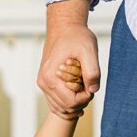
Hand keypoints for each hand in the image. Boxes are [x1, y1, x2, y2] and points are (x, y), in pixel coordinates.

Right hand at [38, 2, 99, 119]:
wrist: (64, 28)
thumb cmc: (76, 37)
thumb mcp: (89, 50)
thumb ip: (92, 71)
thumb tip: (93, 90)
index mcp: (51, 77)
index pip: (70, 102)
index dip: (85, 98)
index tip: (92, 86)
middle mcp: (43, 83)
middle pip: (65, 107)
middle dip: (81, 102)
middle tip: (90, 88)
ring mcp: (43, 84)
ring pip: (59, 108)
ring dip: (75, 105)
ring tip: (85, 92)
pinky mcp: (45, 83)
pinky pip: (55, 103)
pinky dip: (67, 106)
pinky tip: (78, 100)